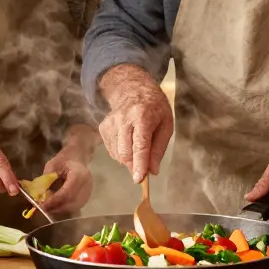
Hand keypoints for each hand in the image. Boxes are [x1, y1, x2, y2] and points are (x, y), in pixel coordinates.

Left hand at [40, 125, 95, 214]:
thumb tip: (39, 195)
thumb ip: (46, 179)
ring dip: (60, 209)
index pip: (67, 192)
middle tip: (43, 208)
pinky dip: (65, 208)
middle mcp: (86, 184)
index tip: (42, 204)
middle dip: (56, 207)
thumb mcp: (52, 165)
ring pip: (74, 206)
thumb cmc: (64, 159)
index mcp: (79, 174)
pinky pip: (76, 206)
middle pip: (71, 202)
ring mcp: (88, 191)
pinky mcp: (87, 196)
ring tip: (48, 208)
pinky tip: (56, 206)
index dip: (54, 200)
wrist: (77, 157)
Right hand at [98, 66, 172, 182]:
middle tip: (145, 166)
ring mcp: (110, 123)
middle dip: (135, 165)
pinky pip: (112, 151)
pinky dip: (122, 153)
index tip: (139, 179)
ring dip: (129, 158)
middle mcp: (123, 119)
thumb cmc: (154, 108)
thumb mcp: (166, 125)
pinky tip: (128, 141)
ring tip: (138, 144)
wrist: (133, 90)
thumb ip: (159, 149)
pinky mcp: (103, 128)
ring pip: (118, 154)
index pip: (140, 144)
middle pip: (126, 152)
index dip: (140, 164)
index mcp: (142, 115)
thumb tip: (153, 171)